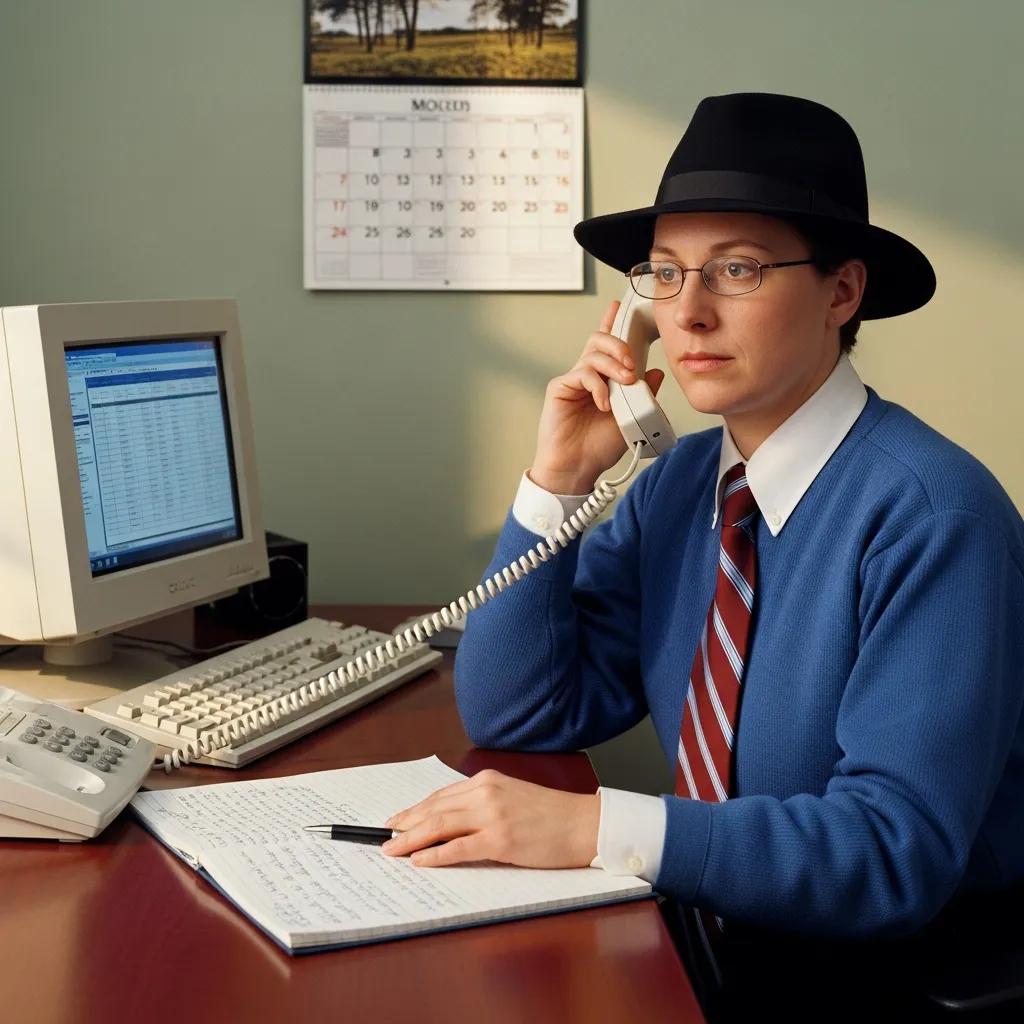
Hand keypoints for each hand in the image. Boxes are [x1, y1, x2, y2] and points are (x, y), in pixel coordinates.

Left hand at [380, 769, 599, 869]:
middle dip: (405, 824)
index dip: (415, 809)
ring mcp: (493, 815)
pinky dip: (435, 854)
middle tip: (384, 836)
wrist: (585, 822)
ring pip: (440, 825)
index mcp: (487, 780)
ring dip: (411, 839)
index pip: (441, 796)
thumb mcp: (512, 797)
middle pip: (434, 809)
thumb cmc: (552, 815)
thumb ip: (483, 803)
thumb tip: (451, 820)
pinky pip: (459, 847)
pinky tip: (419, 860)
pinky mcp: (501, 839)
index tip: (396, 819)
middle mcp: (486, 792)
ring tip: (392, 849)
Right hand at [530, 299, 665, 494]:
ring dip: (614, 364)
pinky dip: (597, 386)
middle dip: (620, 343)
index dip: (612, 323)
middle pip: (600, 341)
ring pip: (593, 354)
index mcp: (603, 379)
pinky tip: (604, 403)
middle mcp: (587, 375)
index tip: (619, 305)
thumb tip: (657, 373)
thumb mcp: (631, 419)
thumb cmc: (598, 447)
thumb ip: (643, 395)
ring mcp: (573, 380)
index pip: (608, 345)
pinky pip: (581, 373)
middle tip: (633, 362)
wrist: (577, 468)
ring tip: (624, 382)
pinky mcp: (560, 388)